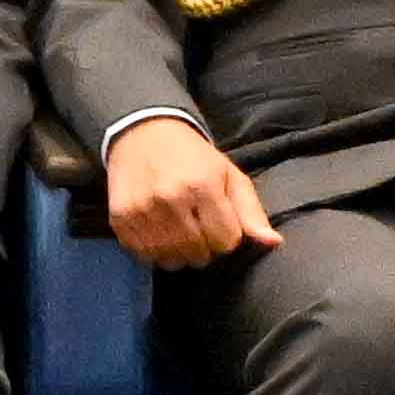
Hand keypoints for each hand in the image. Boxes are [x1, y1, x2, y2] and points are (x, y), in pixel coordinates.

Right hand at [101, 112, 271, 271]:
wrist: (143, 134)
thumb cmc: (194, 158)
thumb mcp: (229, 176)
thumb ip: (251, 212)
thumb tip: (273, 243)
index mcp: (203, 186)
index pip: (226, 242)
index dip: (226, 237)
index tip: (218, 222)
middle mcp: (170, 199)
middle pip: (198, 254)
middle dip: (204, 247)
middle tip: (198, 227)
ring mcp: (142, 210)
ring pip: (170, 260)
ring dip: (179, 253)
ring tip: (179, 232)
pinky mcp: (120, 218)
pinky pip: (144, 256)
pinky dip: (154, 251)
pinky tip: (159, 232)